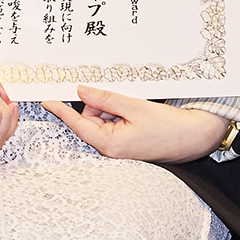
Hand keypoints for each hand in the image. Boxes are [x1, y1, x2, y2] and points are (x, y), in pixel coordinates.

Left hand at [41, 86, 231, 164]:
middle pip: (90, 118)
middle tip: (122, 99)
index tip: (46, 100)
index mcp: (110, 144)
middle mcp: (110, 148)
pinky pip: (112, 121)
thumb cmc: (168, 127)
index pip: (78, 124)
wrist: (192, 137)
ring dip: (112, 107)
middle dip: (101, 104)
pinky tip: (135, 111)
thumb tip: (82, 91)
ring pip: (101, 117)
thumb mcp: (134, 106)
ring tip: (135, 107)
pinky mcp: (125, 141)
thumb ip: (106, 99)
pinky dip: (119, 112)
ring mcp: (117, 145)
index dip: (61, 111)